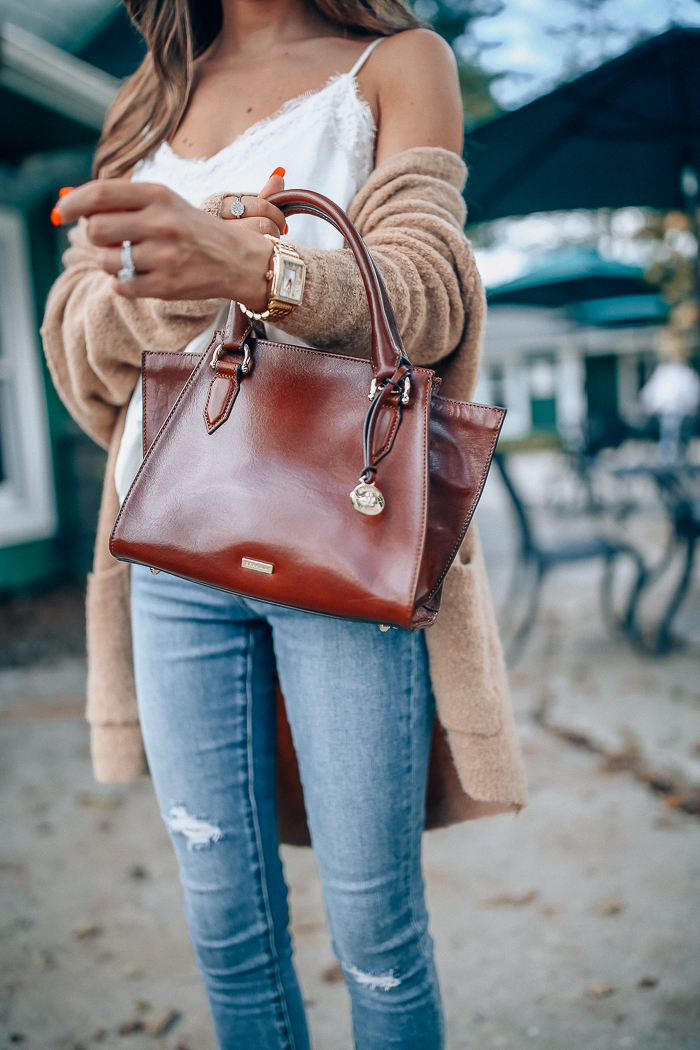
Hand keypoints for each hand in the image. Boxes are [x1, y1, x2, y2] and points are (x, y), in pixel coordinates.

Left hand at [54, 175, 285, 307]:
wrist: (237, 260)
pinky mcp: (166, 286)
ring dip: (112, 262)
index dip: (74, 202)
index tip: (61, 211)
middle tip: (113, 240)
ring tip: (133, 259)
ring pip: (107, 262)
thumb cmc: (193, 229)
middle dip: (97, 237)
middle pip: (97, 230)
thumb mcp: (165, 203)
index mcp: (159, 195)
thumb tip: (73, 207)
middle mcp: (161, 224)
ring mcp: (164, 257)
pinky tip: (141, 276)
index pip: (102, 193)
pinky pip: (121, 286)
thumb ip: (124, 202)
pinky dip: (123, 283)